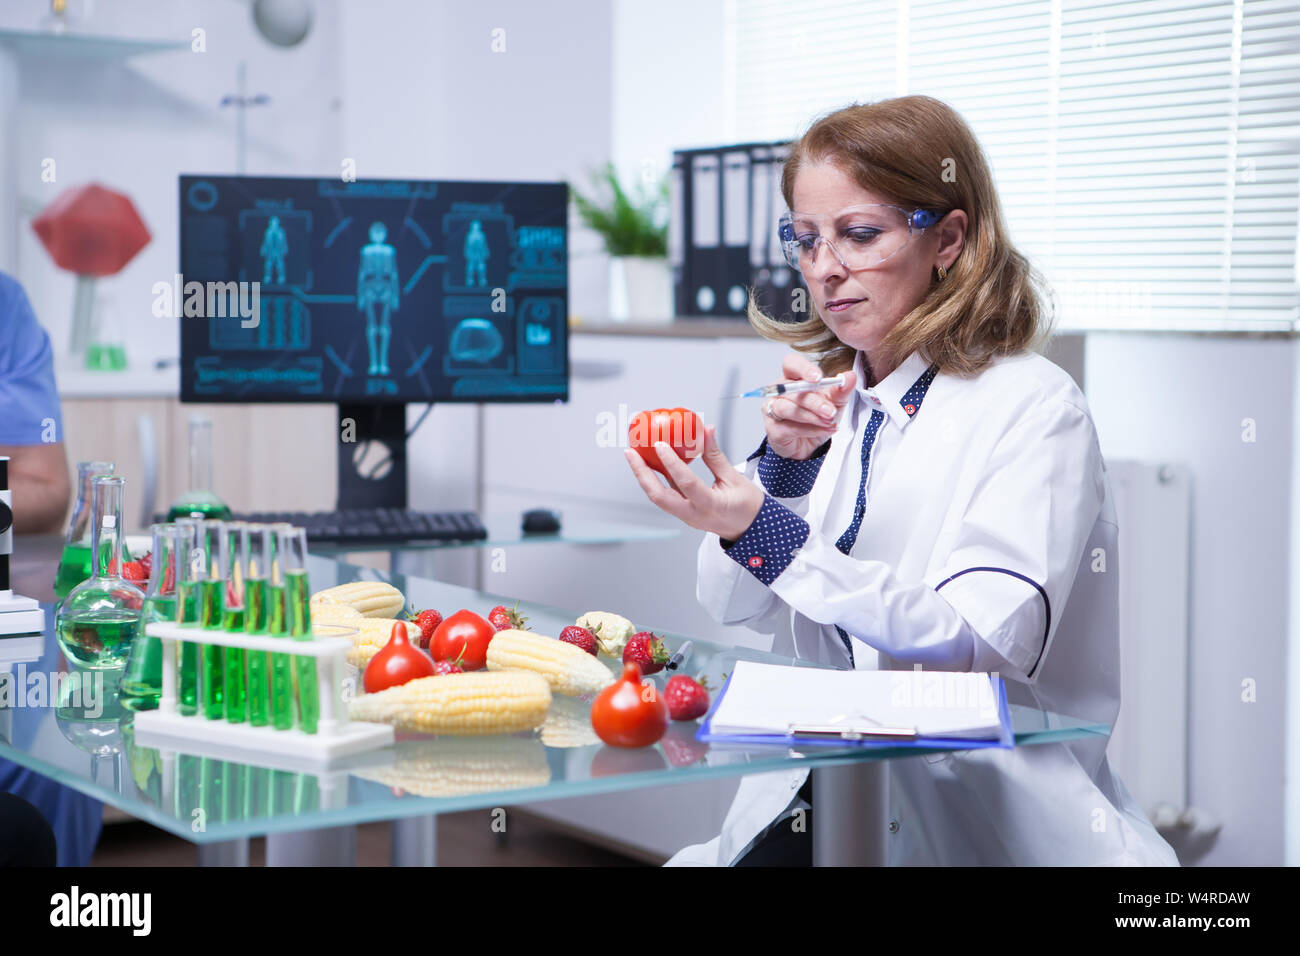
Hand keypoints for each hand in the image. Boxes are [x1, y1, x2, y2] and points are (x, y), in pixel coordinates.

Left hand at [624, 425, 764, 540]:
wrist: (751, 530)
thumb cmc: (748, 507)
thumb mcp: (735, 479)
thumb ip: (716, 456)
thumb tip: (706, 431)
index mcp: (711, 506)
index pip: (686, 483)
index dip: (672, 463)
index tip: (661, 445)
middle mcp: (694, 514)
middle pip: (659, 496)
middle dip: (642, 473)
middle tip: (632, 453)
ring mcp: (687, 516)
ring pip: (659, 498)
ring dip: (645, 477)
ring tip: (635, 457)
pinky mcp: (684, 514)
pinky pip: (666, 496)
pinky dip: (657, 481)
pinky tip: (651, 465)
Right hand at [763, 354, 856, 459]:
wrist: (810, 445)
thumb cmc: (818, 417)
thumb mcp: (835, 402)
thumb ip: (841, 389)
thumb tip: (850, 376)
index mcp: (794, 378)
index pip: (792, 364)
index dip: (803, 368)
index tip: (818, 378)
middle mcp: (780, 391)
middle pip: (792, 389)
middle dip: (814, 401)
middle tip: (830, 411)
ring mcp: (773, 409)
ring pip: (787, 408)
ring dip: (811, 416)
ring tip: (829, 422)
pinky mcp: (772, 429)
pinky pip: (789, 428)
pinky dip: (810, 430)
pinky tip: (824, 430)